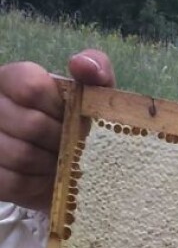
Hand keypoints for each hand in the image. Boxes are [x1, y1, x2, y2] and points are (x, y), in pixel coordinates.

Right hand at [0, 49, 114, 211]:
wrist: (73, 170)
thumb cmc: (81, 125)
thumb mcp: (96, 95)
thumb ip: (96, 71)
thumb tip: (81, 64)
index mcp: (12, 79)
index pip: (31, 85)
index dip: (60, 108)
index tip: (75, 119)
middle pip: (30, 124)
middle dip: (62, 141)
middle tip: (73, 147)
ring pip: (20, 154)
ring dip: (52, 165)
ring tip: (62, 163)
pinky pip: (11, 181)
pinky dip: (36, 184)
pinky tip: (46, 179)